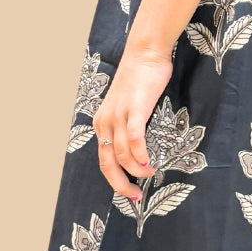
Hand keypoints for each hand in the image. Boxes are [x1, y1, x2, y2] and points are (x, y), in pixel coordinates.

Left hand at [92, 46, 173, 200]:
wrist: (144, 54)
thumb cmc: (140, 79)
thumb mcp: (127, 106)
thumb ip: (127, 125)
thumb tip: (138, 149)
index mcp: (102, 123)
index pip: (103, 161)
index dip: (115, 180)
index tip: (129, 192)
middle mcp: (105, 122)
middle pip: (108, 164)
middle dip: (120, 184)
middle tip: (134, 196)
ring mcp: (117, 116)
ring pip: (122, 155)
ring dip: (136, 170)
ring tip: (149, 174)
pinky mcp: (133, 109)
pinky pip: (133, 139)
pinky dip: (140, 154)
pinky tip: (149, 162)